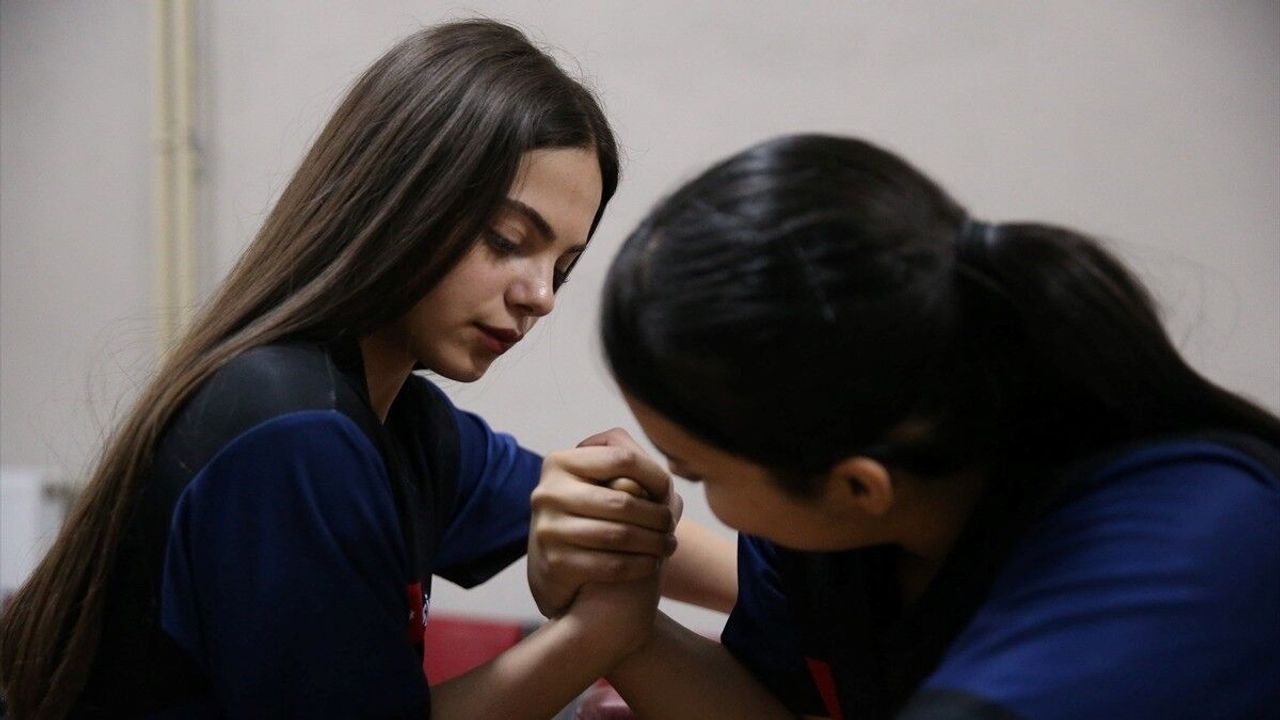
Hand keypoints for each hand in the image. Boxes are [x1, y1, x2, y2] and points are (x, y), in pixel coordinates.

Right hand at [527, 428, 680, 617]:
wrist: (555, 564)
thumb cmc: (591, 513)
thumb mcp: (601, 482)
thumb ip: (629, 468)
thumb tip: (663, 481)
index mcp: (560, 462)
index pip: (622, 458)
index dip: (654, 476)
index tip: (667, 492)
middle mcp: (548, 492)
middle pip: (622, 501)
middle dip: (658, 516)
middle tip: (672, 525)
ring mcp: (548, 529)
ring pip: (619, 535)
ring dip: (654, 542)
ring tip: (669, 545)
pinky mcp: (554, 563)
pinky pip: (611, 564)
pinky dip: (640, 564)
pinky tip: (653, 563)